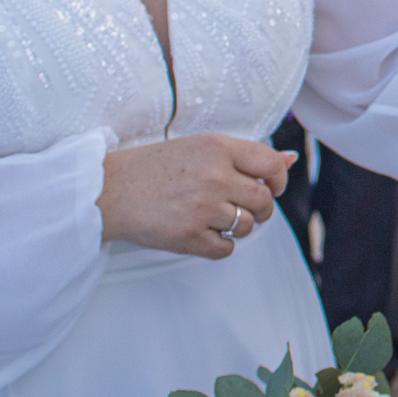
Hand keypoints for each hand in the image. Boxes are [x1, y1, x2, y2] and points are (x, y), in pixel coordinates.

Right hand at [96, 134, 295, 259]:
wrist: (107, 191)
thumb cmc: (153, 167)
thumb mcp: (198, 148)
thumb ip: (244, 155)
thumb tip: (290, 160)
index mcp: (217, 147)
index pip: (272, 165)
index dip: (278, 180)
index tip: (271, 187)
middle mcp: (213, 175)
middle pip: (264, 201)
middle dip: (259, 207)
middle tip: (239, 205)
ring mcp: (202, 208)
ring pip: (248, 226)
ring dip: (237, 226)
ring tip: (212, 216)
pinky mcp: (189, 237)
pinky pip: (227, 249)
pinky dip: (219, 245)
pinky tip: (200, 231)